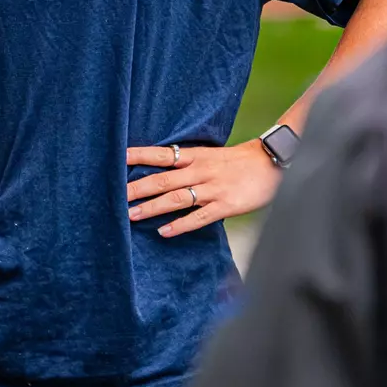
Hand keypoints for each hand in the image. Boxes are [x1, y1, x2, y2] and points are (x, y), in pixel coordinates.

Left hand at [126, 141, 279, 237]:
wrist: (271, 162)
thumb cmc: (238, 160)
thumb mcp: (210, 155)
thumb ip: (187, 163)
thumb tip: (161, 169)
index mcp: (195, 156)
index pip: (161, 154)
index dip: (139, 155)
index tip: (118, 157)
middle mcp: (200, 171)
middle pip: (162, 179)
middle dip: (137, 188)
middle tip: (115, 195)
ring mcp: (212, 189)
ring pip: (176, 198)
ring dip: (152, 207)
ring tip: (132, 215)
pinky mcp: (225, 205)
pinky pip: (198, 217)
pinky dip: (180, 225)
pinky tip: (164, 232)